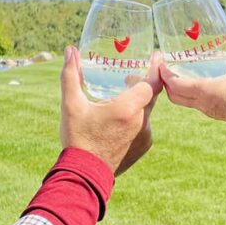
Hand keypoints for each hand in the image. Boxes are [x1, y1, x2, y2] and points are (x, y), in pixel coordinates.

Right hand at [60, 45, 163, 175]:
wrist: (85, 174)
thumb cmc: (78, 138)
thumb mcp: (71, 105)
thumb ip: (71, 75)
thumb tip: (70, 49)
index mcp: (128, 108)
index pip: (152, 82)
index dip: (154, 68)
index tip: (155, 57)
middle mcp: (142, 121)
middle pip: (151, 95)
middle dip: (143, 83)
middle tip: (130, 76)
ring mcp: (145, 136)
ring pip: (146, 111)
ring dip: (137, 103)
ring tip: (120, 99)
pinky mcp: (143, 147)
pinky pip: (144, 126)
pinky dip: (135, 120)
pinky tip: (119, 121)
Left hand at [158, 29, 225, 134]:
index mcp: (205, 91)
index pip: (174, 85)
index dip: (165, 74)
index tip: (160, 62)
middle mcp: (203, 103)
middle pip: (175, 96)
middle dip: (167, 83)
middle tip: (167, 67)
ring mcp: (210, 110)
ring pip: (185, 101)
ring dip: (178, 89)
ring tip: (181, 72)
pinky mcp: (218, 113)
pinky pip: (196, 103)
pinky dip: (190, 93)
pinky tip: (202, 82)